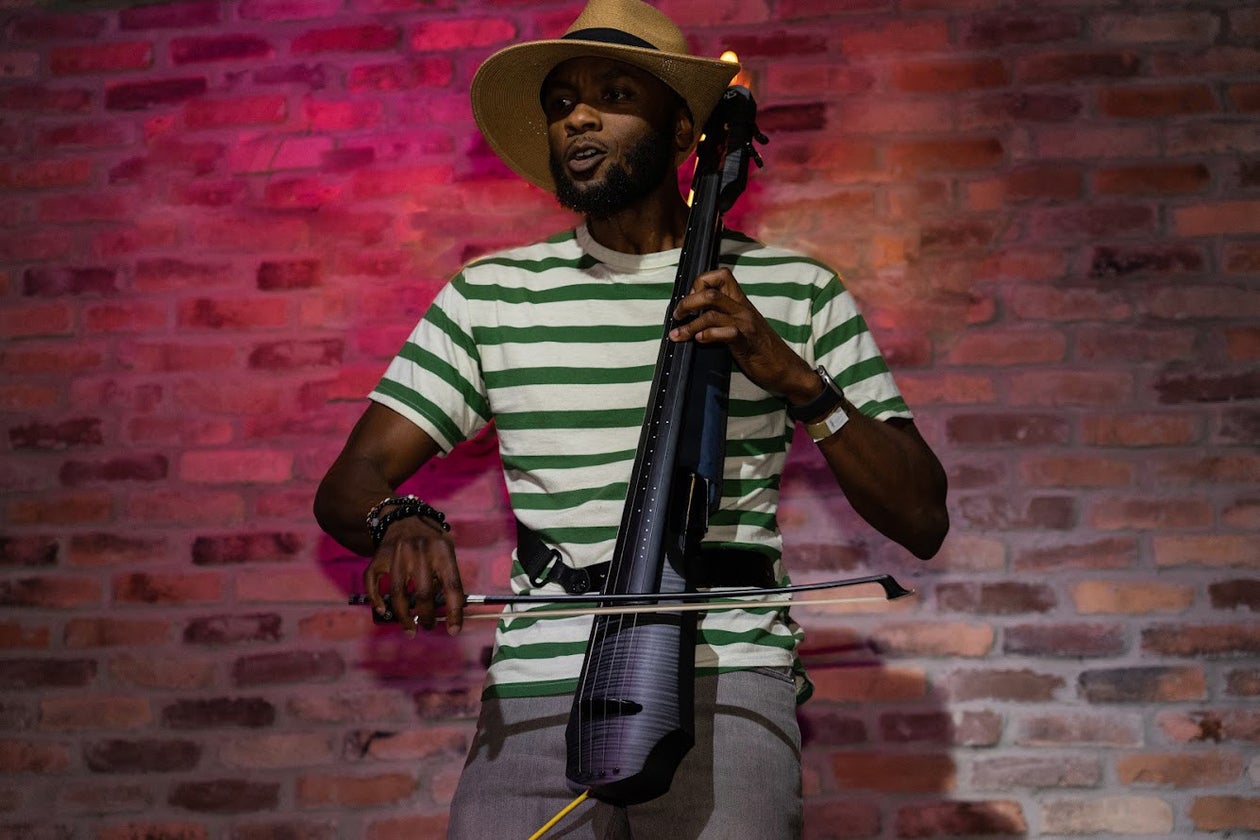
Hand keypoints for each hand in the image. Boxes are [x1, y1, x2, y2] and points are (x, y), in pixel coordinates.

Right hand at [363, 515, 464, 636]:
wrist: (403, 517)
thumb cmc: (431, 540)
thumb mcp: (447, 550)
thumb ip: (448, 576)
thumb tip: (452, 610)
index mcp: (442, 550)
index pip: (452, 585)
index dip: (454, 611)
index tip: (454, 630)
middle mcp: (420, 551)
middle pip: (424, 593)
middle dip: (427, 616)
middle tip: (429, 626)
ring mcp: (397, 554)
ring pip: (398, 593)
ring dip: (404, 617)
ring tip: (411, 628)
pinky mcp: (378, 557)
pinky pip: (373, 583)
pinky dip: (376, 600)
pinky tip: (383, 611)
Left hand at [669, 267, 815, 400]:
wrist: (786, 369)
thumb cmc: (761, 349)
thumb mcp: (742, 326)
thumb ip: (724, 316)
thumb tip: (698, 315)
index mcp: (741, 302)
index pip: (720, 275)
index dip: (700, 282)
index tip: (691, 299)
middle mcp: (742, 309)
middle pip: (710, 292)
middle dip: (686, 303)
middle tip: (677, 316)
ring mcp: (745, 325)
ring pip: (711, 313)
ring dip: (689, 325)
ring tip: (678, 335)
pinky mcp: (746, 342)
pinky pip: (724, 333)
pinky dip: (707, 335)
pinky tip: (699, 342)